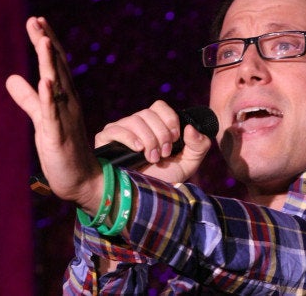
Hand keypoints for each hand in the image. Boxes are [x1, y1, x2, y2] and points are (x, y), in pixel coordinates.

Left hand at [6, 17, 102, 213]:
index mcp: (65, 99)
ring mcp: (65, 119)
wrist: (82, 180)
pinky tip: (45, 82)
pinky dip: (49, 97)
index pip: (55, 65)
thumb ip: (28, 98)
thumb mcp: (42, 119)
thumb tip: (11, 77)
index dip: (46, 43)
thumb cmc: (64, 150)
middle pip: (57, 68)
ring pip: (57, 87)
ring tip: (43, 41)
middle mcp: (69, 104)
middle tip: (37, 20)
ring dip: (50, 64)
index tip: (37, 21)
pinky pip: (54, 114)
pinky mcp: (59, 136)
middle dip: (47, 44)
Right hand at [95, 100, 211, 182]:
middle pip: (148, 113)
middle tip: (164, 154)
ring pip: (134, 120)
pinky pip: (115, 129)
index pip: (159, 106)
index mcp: (154, 125)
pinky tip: (138, 150)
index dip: (170, 119)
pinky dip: (129, 137)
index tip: (175, 139)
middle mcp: (136, 124)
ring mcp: (120, 130)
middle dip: (161, 134)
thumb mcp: (189, 163)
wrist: (146, 198)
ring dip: (149, 140)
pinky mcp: (105, 140)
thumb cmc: (165, 179)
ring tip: (152, 158)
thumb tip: (190, 128)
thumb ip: (199, 145)